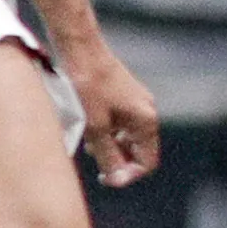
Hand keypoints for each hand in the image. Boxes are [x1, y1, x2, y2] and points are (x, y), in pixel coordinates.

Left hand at [63, 39, 160, 186]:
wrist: (79, 48)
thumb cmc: (87, 85)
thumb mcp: (95, 127)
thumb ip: (109, 156)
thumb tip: (118, 179)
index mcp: (146, 120)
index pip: (146, 162)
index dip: (127, 175)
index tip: (103, 177)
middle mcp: (146, 111)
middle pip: (138, 150)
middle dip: (116, 159)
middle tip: (93, 156)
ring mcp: (136, 102)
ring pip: (127, 137)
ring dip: (109, 146)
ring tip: (87, 141)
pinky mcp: (123, 95)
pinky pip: (120, 123)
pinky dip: (106, 131)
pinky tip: (87, 126)